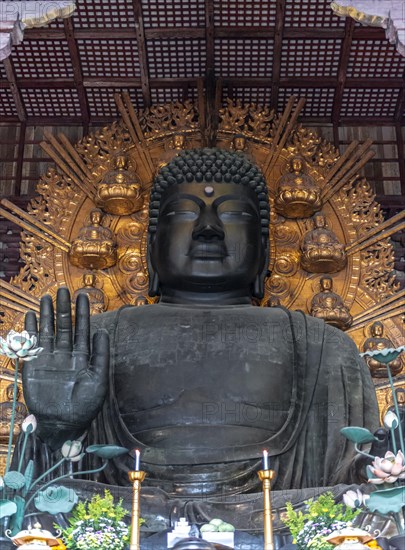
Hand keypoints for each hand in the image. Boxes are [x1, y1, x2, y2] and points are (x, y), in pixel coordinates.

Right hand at [23, 287, 108, 448]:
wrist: (64, 424)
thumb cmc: (86, 405)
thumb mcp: (99, 379)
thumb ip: (100, 355)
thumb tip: (102, 331)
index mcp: (82, 357)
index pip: (82, 329)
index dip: (82, 313)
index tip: (83, 295)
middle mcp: (65, 354)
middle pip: (64, 326)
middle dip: (64, 308)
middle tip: (64, 289)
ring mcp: (49, 359)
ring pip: (48, 332)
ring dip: (47, 314)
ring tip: (47, 297)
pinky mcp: (34, 367)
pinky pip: (32, 346)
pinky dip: (30, 331)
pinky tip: (31, 316)